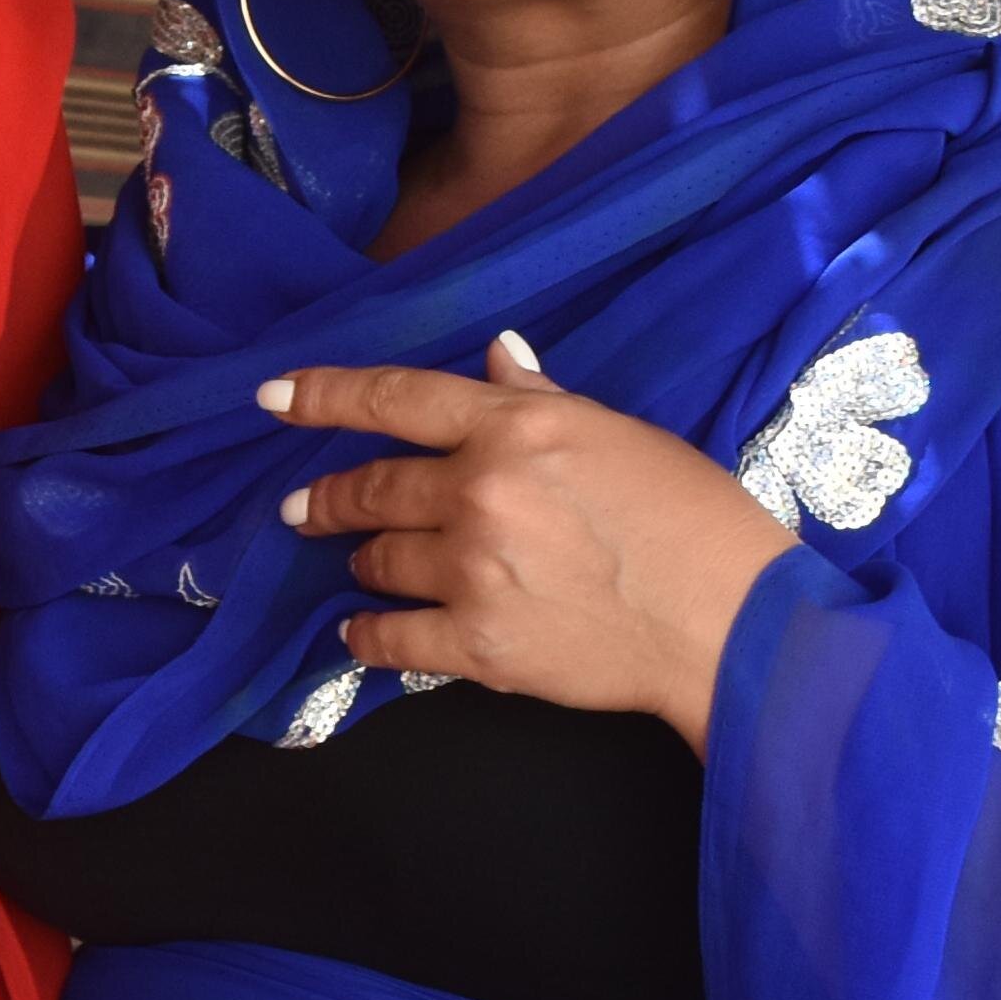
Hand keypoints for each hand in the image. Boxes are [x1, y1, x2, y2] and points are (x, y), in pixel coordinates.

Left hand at [269, 334, 791, 751]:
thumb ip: (542, 400)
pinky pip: (391, 639)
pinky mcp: (477, 644)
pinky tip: (361, 633)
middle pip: (374, 486)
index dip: (325, 396)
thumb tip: (496, 355)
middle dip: (331, 498)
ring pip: (378, 559)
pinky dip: (368, 635)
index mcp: (516, 427)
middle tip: (306, 509)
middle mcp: (480, 489)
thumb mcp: (621, 434)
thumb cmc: (693, 518)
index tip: (272, 399)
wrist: (728, 619)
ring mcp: (473, 568)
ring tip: (362, 565)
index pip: (398, 398)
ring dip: (363, 561)